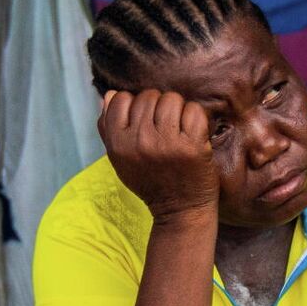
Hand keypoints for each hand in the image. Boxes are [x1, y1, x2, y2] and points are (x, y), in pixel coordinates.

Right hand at [98, 89, 217, 221]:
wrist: (179, 211)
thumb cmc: (149, 181)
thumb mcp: (120, 159)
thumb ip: (109, 127)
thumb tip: (110, 94)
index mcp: (118, 143)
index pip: (121, 98)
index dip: (134, 106)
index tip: (144, 123)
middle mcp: (140, 141)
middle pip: (149, 96)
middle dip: (158, 108)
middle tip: (165, 129)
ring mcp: (167, 143)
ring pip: (172, 99)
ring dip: (178, 111)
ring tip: (179, 131)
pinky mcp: (193, 145)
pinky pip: (194, 110)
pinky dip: (197, 119)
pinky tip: (194, 135)